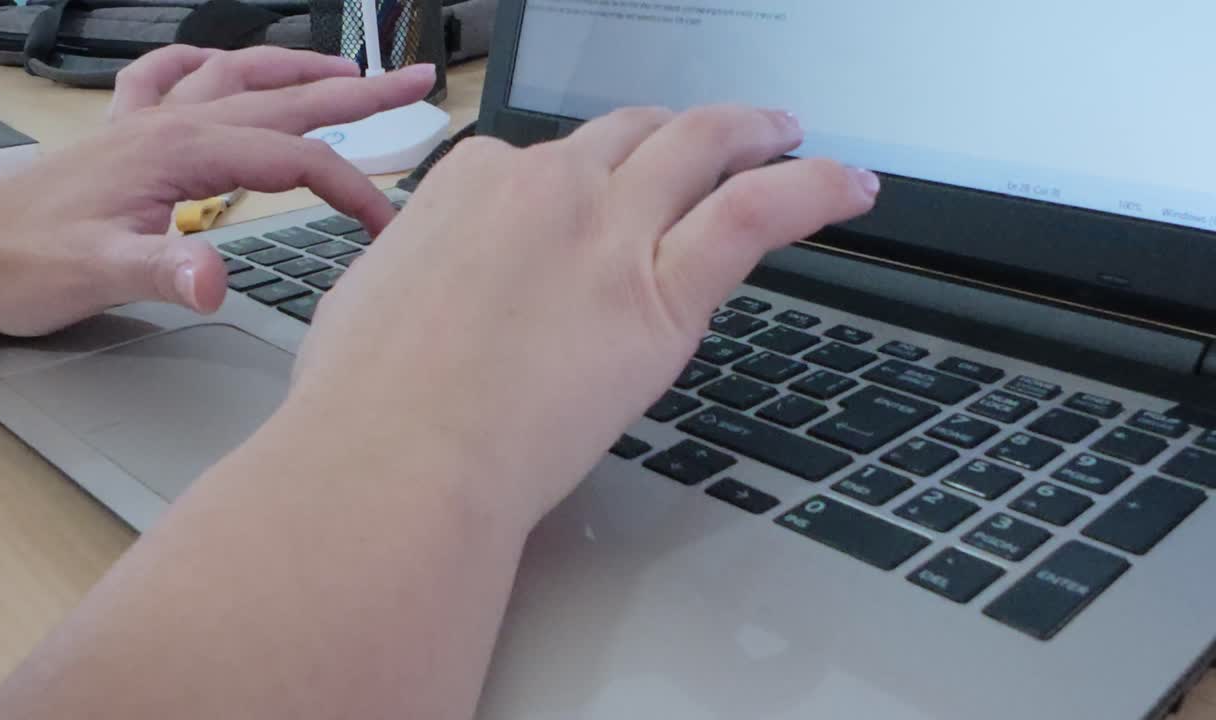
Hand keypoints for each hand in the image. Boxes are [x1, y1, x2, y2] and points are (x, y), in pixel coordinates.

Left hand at [0, 46, 432, 335]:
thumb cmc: (21, 262)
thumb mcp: (96, 274)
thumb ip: (163, 270)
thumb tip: (220, 278)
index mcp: (178, 151)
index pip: (294, 160)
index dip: (351, 189)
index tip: (387, 224)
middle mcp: (169, 123)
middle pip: (284, 98)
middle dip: (358, 93)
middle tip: (415, 83)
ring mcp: (147, 123)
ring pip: (240, 76)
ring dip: (298, 69)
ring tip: (347, 72)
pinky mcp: (125, 134)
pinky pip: (173, 78)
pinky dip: (206, 65)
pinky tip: (217, 65)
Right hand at [289, 106, 878, 529]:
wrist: (397, 457)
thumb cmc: (366, 402)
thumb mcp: (371, 301)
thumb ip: (422, 272)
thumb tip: (434, 281)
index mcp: (471, 184)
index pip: (543, 161)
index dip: (577, 181)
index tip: (593, 202)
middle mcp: (545, 187)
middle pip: (629, 135)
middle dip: (671, 133)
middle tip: (705, 142)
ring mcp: (609, 229)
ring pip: (700, 146)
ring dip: (750, 130)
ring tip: (785, 132)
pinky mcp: (660, 290)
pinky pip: (756, 212)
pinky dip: (813, 188)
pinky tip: (849, 186)